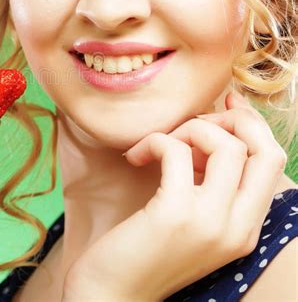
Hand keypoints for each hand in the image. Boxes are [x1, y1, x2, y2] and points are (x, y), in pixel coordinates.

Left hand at [62, 90, 287, 300]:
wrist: (114, 294)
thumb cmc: (147, 251)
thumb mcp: (192, 221)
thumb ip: (211, 186)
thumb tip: (211, 134)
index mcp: (246, 228)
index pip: (272, 162)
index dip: (253, 124)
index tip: (228, 104)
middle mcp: (238, 228)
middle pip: (263, 151)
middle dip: (232, 121)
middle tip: (192, 123)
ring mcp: (210, 222)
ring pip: (225, 146)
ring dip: (188, 131)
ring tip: (160, 145)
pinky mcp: (174, 213)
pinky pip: (177, 152)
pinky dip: (156, 141)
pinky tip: (136, 156)